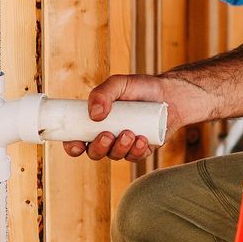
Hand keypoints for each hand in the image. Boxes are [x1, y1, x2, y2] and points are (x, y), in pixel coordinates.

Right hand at [64, 73, 216, 161]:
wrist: (170, 95)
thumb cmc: (141, 88)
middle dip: (98, 148)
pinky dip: (136, 150)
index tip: (77, 145)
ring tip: (130, 133)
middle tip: (108, 135)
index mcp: (96, 121)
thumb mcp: (120, 84)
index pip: (77, 139)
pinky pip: (134, 157)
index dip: (72, 146)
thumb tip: (94, 114)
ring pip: (114, 156)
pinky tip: (142, 139)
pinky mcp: (141, 150)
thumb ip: (103, 93)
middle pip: (94, 152)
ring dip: (120, 148)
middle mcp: (107, 135)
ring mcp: (124, 144)